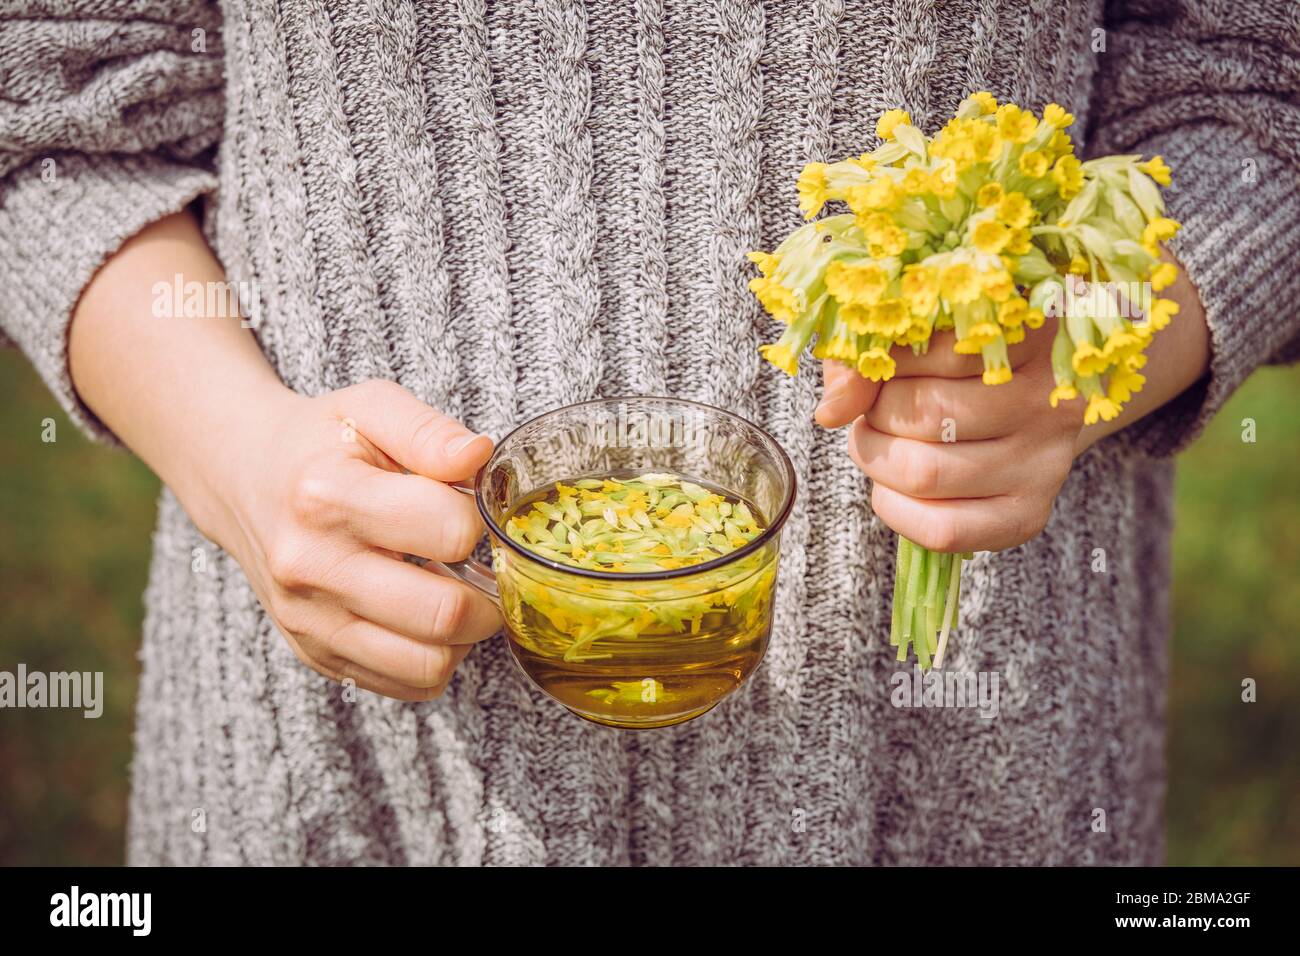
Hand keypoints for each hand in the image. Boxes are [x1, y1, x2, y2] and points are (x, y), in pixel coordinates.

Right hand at [203, 379, 502, 699]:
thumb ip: (429, 430)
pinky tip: (427, 617)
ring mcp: (310, 620)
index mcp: (327, 497)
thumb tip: (478, 457)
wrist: (242, 477)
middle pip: (443, 614)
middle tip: (488, 567)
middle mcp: (311, 567)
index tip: (470, 510)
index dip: (479, 520)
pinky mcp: (316, 655)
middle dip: (490, 593)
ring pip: (428, 665)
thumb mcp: (371, 408)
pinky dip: (435, 658)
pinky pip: (406, 684)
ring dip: (466, 636)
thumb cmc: (318, 442)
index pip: (450, 532)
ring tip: (459, 593)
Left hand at [815, 320, 1083, 552]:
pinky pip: (942, 529)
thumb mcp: (922, 338)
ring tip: (878, 442)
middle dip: (875, 415)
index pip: (938, 348)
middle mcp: (1048, 401)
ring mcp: (1044, 464)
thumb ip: (871, 357)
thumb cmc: (966, 364)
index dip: (885, 361)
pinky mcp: (1028, 514)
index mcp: (1032, 337)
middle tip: (874, 411)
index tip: (877, 365)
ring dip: (876, 459)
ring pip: (924, 473)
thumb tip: (831, 411)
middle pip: (925, 412)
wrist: (1034, 409)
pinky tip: (893, 487)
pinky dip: (895, 510)